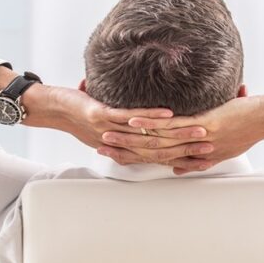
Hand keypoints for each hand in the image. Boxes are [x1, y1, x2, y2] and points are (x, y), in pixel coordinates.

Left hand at [22, 84, 211, 152]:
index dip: (183, 154)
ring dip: (176, 133)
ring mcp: (111, 131)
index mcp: (124, 146)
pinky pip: (129, 118)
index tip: (207, 153)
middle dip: (187, 146)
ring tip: (200, 129)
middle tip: (212, 144)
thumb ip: (130, 120)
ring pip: (148, 136)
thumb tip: (149, 115)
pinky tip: (168, 114)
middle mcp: (120, 143)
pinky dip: (150, 117)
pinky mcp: (101, 116)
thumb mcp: (110, 117)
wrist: (51, 108)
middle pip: (159, 148)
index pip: (159, 153)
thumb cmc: (82, 111)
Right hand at [98, 77, 263, 174]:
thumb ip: (205, 154)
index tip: (116, 158)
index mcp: (199, 157)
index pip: (162, 160)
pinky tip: (131, 120)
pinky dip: (150, 124)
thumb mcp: (226, 144)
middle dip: (126, 153)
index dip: (138, 161)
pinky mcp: (202, 125)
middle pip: (154, 155)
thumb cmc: (251, 126)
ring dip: (131, 140)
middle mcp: (194, 152)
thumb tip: (187, 163)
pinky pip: (171, 127)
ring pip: (158, 142)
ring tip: (107, 135)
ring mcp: (197, 139)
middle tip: (101, 150)